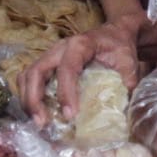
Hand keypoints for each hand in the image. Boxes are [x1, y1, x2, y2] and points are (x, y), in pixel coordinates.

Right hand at [21, 15, 146, 123]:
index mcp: (80, 45)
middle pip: (36, 71)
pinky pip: (29, 78)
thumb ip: (127, 83)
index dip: (66, 92)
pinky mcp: (47, 63)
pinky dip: (28, 96)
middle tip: (41, 123)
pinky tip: (37, 113)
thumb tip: (123, 111)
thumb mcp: (129, 62)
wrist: (114, 33)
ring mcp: (50, 55)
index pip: (67, 68)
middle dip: (34, 99)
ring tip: (37, 122)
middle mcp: (59, 48)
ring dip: (28, 99)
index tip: (70, 115)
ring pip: (27, 74)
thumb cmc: (119, 47)